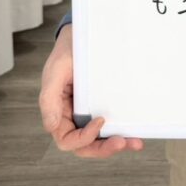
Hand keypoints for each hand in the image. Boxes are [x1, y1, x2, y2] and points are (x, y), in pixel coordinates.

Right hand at [39, 24, 143, 158]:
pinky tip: (136, 134)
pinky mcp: (103, 106)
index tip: (100, 122)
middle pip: (85, 146)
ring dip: (116, 144)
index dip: (82, 139)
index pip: (66, 139)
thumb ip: (49, 99)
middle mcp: (73, 117)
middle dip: (102, 149)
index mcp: (58, 113)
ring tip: (135, 143)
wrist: (82, 36)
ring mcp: (88, 114)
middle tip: (122, 143)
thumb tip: (52, 127)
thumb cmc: (67, 52)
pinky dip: (122, 131)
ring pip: (99, 140)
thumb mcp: (55, 71)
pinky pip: (111, 125)